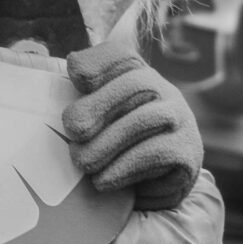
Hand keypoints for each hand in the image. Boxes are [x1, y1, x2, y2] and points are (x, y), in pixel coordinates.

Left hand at [61, 48, 202, 211]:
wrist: (152, 188)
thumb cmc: (113, 147)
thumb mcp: (95, 120)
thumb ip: (78, 102)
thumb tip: (55, 71)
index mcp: (137, 76)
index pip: (121, 56)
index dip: (97, 62)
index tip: (74, 77)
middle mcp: (164, 91)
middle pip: (137, 84)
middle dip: (99, 105)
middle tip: (72, 129)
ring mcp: (180, 120)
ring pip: (146, 120)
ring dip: (107, 143)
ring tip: (82, 162)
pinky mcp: (187, 151)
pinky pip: (157, 154)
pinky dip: (124, 168)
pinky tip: (102, 180)